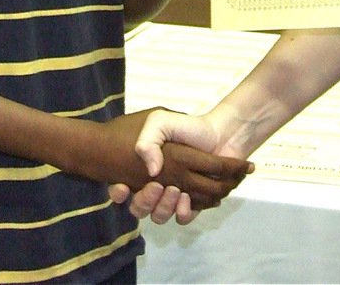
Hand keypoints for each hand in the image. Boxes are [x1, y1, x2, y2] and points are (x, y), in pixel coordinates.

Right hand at [93, 109, 247, 212]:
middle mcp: (156, 185)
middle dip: (144, 202)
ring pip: (159, 216)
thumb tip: (152, 172)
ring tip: (176, 191)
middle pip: (140, 208)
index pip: (121, 188)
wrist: (222, 133)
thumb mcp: (160, 121)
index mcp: (144, 168)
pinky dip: (184, 212)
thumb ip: (148, 140)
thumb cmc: (188, 127)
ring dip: (164, 207)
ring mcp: (175, 196)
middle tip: (156, 186)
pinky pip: (183, 218)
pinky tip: (188, 199)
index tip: (123, 188)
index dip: (117, 193)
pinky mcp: (194, 204)